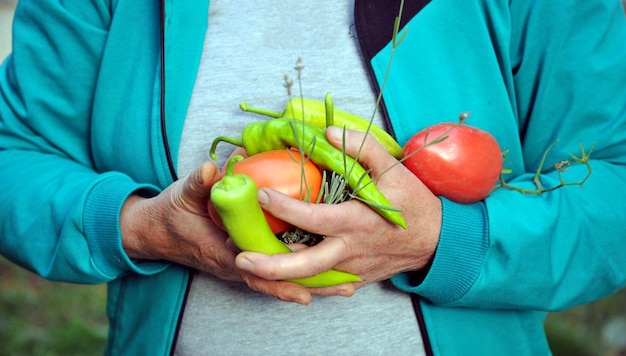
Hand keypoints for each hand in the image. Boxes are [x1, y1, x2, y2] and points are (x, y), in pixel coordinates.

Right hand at [120, 162, 349, 303]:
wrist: (156, 231)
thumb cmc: (171, 215)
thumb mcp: (181, 196)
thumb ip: (198, 182)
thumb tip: (215, 168)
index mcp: (220, 253)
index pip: (254, 272)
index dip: (279, 281)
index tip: (303, 289)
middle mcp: (236, 265)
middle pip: (276, 282)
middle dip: (310, 286)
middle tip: (345, 286)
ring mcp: (242, 265)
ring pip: (280, 279)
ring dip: (312, 283)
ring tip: (347, 284)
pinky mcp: (247, 260)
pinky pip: (277, 270)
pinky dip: (301, 273)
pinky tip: (326, 271)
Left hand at [235, 126, 441, 286]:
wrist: (436, 240)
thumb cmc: (414, 203)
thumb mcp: (393, 169)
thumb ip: (362, 147)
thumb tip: (329, 131)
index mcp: (356, 222)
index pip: (313, 218)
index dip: (284, 207)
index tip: (259, 194)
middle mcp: (350, 250)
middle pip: (305, 267)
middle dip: (271, 267)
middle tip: (241, 259)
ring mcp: (351, 269)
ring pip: (309, 282)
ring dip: (279, 279)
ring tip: (249, 269)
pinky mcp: (354, 279)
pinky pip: (323, 286)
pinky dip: (300, 284)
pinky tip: (279, 277)